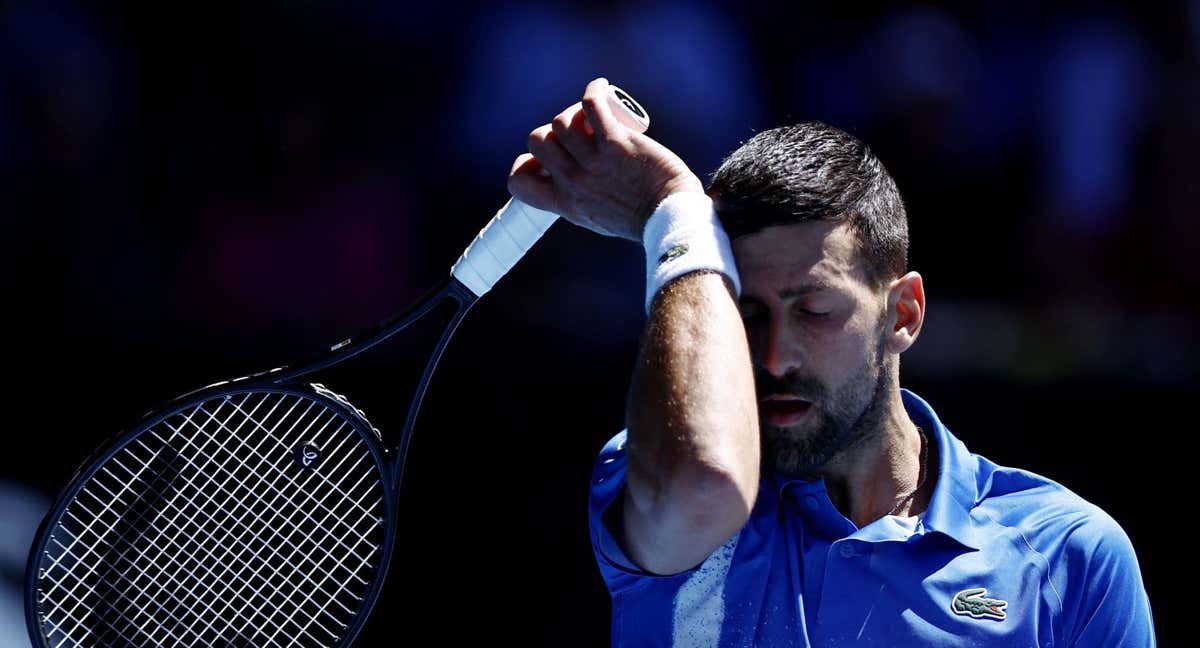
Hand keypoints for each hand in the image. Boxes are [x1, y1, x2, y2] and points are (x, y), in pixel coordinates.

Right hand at [507, 77, 703, 241]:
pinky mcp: (617, 143)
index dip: (526, 162)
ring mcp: (594, 162)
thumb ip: (578, 199)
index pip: (518, 180)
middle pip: (537, 139)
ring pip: (561, 121)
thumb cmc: (639, 216)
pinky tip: (602, 88)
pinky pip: (592, 106)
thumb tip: (566, 179)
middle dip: (552, 130)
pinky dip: (594, 91)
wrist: (669, 216)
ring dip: (574, 112)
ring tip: (593, 114)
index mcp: (564, 203)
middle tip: (577, 133)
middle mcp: (573, 182)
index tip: (546, 158)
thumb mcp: (595, 216)